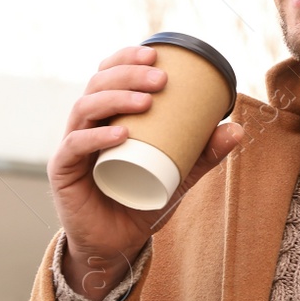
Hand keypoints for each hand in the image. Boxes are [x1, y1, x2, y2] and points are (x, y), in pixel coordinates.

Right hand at [49, 44, 243, 295]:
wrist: (117, 245)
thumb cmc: (141, 201)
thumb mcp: (178, 175)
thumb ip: (203, 154)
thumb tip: (237, 128)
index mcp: (107, 115)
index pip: (108, 74)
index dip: (126, 58)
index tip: (155, 55)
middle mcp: (85, 124)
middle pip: (97, 85)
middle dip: (128, 74)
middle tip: (161, 79)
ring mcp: (71, 146)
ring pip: (85, 108)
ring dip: (116, 98)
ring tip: (147, 101)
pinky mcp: (63, 171)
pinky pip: (75, 146)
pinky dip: (97, 137)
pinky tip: (121, 134)